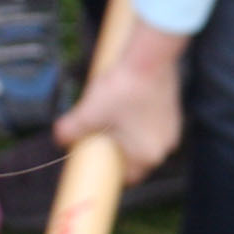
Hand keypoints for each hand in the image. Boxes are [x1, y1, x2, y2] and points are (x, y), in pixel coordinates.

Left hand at [54, 20, 184, 183]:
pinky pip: (153, 125)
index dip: (110, 170)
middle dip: (119, 150)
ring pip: (145, 140)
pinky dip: (140, 121)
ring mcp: (172, 129)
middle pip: (137, 158)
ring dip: (130, 135)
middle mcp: (165, 146)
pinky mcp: (174, 112)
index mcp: (147, 155)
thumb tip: (59, 139)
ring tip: (112, 119)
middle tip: (101, 138)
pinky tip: (127, 106)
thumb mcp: (89, 111)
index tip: (98, 161)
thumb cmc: (122, 88)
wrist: (150, 56)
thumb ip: (70, 130)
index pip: (129, 176)